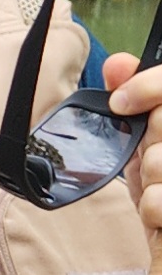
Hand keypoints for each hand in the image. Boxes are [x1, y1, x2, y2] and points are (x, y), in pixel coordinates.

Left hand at [105, 53, 161, 229]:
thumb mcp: (147, 140)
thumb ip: (138, 99)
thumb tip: (117, 64)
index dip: (150, 87)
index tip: (120, 103)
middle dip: (150, 144)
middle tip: (155, 159)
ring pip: (160, 161)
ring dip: (151, 180)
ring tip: (161, 187)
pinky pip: (158, 200)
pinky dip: (154, 210)